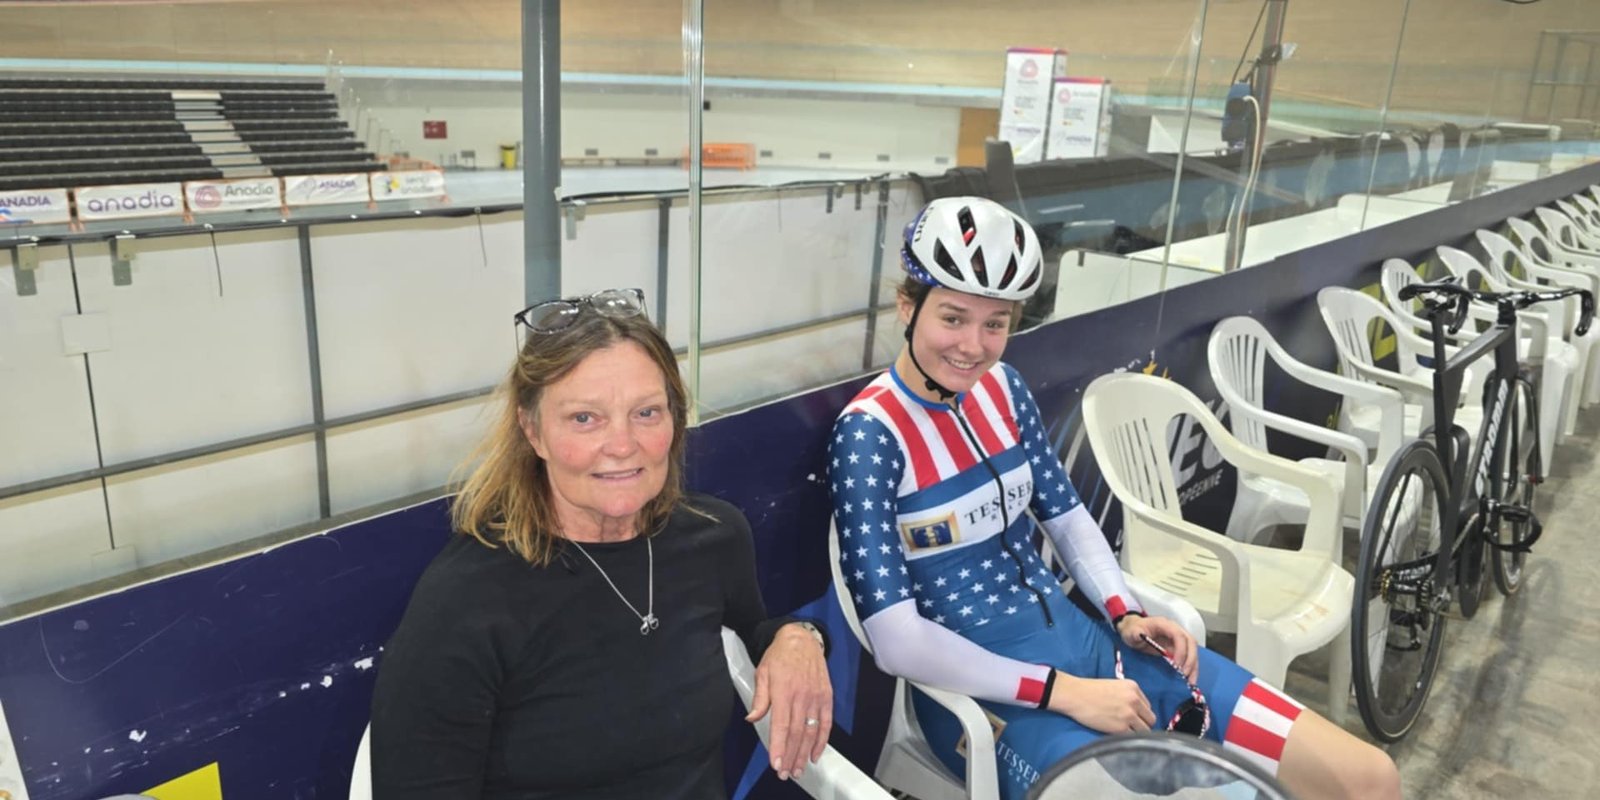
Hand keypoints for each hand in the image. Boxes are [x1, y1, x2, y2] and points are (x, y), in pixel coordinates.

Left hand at [746, 623, 831, 780]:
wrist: (802, 638)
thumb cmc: (779, 656)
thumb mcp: (763, 672)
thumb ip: (760, 698)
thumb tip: (751, 718)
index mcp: (783, 691)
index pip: (781, 725)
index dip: (779, 746)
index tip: (776, 764)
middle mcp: (801, 696)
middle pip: (797, 733)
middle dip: (791, 756)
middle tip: (786, 774)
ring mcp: (816, 697)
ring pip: (811, 731)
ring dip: (805, 753)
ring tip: (799, 770)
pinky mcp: (826, 697)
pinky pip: (826, 723)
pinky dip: (822, 741)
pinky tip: (816, 754)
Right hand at [1049, 670, 1155, 732]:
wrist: (1074, 695)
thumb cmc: (1089, 690)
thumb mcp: (1115, 686)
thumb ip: (1128, 696)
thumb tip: (1136, 711)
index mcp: (1133, 688)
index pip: (1148, 706)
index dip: (1141, 714)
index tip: (1134, 718)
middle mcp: (1134, 700)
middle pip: (1150, 719)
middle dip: (1142, 724)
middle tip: (1130, 727)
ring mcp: (1129, 715)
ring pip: (1145, 731)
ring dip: (1137, 733)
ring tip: (1124, 733)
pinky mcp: (1121, 728)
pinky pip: (1133, 738)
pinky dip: (1128, 739)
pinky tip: (1119, 735)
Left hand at [1117, 614, 1198, 682]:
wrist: (1132, 629)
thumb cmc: (1132, 630)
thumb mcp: (1131, 632)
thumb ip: (1135, 633)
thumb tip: (1139, 635)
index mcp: (1164, 624)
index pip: (1179, 635)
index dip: (1181, 649)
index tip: (1177, 664)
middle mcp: (1175, 630)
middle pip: (1190, 642)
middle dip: (1190, 659)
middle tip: (1185, 674)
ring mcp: (1178, 639)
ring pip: (1193, 650)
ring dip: (1194, 666)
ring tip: (1191, 681)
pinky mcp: (1178, 647)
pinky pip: (1188, 656)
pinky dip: (1191, 668)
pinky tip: (1189, 679)